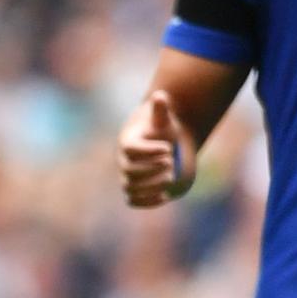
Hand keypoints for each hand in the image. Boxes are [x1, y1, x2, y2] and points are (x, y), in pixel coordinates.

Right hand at [119, 90, 191, 207]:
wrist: (162, 145)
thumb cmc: (162, 130)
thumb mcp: (163, 119)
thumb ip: (161, 109)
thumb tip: (160, 96)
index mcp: (128, 142)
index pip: (131, 149)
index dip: (149, 151)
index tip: (168, 148)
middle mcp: (124, 162)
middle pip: (130, 171)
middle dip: (152, 169)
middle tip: (172, 162)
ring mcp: (127, 178)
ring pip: (131, 188)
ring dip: (151, 186)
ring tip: (171, 178)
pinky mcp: (134, 191)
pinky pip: (133, 201)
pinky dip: (147, 202)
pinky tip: (166, 196)